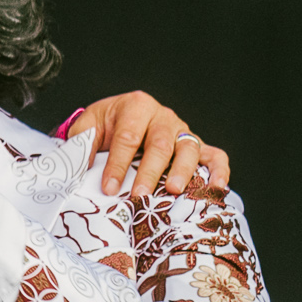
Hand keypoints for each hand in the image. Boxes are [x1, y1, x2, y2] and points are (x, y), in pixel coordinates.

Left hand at [63, 90, 231, 195]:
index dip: (117, 164)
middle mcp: (163, 117)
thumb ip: (82, 141)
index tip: (109, 188)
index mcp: (136, 107)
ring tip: (173, 190)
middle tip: (140, 194)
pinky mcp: (196, 145)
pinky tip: (216, 188)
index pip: (127, 137)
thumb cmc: (107, 124)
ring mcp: (182, 131)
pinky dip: (219, 170)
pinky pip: (214, 155)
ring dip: (183, 171)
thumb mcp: (89, 125)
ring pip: (188, 149)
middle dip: (149, 171)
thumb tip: (82, 164)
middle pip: (159, 144)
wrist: (122, 117)